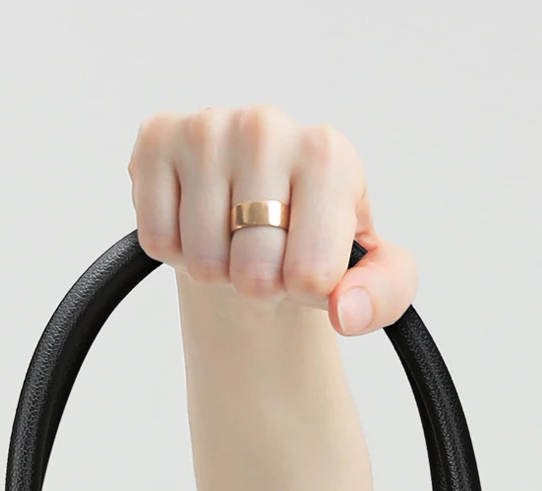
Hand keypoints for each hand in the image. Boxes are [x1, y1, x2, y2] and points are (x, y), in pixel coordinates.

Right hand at [128, 106, 416, 335]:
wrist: (257, 213)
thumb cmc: (316, 242)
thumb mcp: (372, 274)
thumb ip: (383, 296)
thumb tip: (345, 311)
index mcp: (329, 154)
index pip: (311, 273)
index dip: (306, 292)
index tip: (308, 266)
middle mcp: (268, 127)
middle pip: (255, 274)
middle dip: (260, 286)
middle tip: (265, 257)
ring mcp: (209, 127)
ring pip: (204, 262)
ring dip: (218, 271)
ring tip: (233, 240)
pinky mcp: (157, 138)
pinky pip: (159, 239)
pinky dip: (176, 251)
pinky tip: (198, 223)